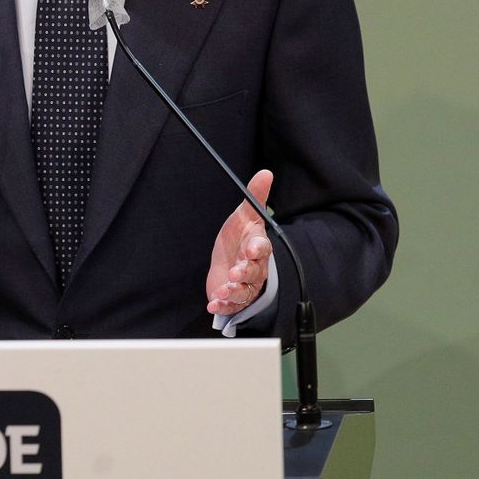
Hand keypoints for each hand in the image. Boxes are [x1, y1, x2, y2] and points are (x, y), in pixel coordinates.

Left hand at [207, 169, 274, 315]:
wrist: (230, 261)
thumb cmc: (240, 238)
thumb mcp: (245, 216)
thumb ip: (255, 197)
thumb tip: (265, 172)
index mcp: (257, 247)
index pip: (262, 248)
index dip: (258, 249)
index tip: (252, 249)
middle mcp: (254, 268)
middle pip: (254, 272)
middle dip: (245, 272)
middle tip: (236, 272)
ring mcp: (244, 284)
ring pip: (244, 290)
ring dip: (234, 291)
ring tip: (224, 290)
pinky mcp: (232, 298)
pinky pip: (231, 305)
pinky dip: (223, 306)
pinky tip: (213, 305)